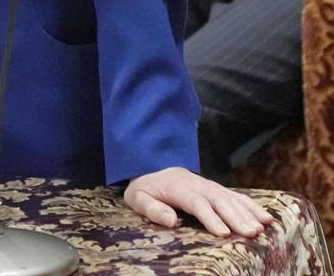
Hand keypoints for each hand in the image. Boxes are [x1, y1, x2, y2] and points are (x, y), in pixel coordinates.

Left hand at [125, 167, 272, 236]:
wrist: (148, 168)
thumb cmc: (143, 190)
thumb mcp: (136, 198)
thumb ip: (151, 208)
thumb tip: (170, 221)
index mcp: (176, 186)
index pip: (195, 202)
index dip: (210, 217)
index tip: (223, 233)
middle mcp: (195, 183)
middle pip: (217, 199)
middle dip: (235, 216)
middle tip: (251, 233)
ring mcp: (207, 184)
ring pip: (229, 197)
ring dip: (247, 212)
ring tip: (262, 227)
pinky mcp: (214, 188)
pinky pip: (235, 196)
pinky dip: (251, 205)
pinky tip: (265, 217)